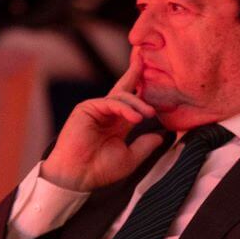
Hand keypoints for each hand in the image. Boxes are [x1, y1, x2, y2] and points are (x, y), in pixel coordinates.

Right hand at [41, 49, 164, 190]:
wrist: (78, 176)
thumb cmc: (100, 169)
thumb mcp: (130, 158)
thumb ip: (145, 146)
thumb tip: (161, 137)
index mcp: (117, 124)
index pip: (132, 103)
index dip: (142, 90)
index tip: (155, 78)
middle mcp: (107, 114)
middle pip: (123, 89)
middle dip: (134, 74)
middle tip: (144, 62)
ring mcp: (96, 110)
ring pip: (122, 97)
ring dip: (138, 104)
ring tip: (148, 115)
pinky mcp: (87, 109)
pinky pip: (111, 102)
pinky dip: (125, 108)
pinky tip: (136, 118)